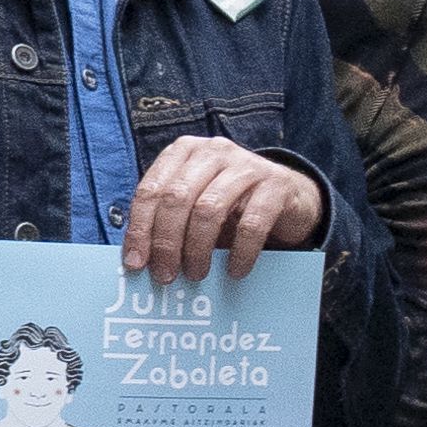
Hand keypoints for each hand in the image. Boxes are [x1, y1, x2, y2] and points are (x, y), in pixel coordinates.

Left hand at [120, 133, 324, 280]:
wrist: (291, 196)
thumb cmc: (234, 203)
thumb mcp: (197, 202)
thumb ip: (169, 218)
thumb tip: (139, 257)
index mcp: (185, 152)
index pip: (151, 189)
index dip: (140, 229)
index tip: (136, 262)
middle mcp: (213, 151)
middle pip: (177, 198)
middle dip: (166, 242)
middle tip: (165, 274)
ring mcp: (247, 165)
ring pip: (209, 210)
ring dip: (198, 249)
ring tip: (197, 274)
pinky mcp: (276, 185)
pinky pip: (251, 224)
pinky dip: (239, 253)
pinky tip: (234, 270)